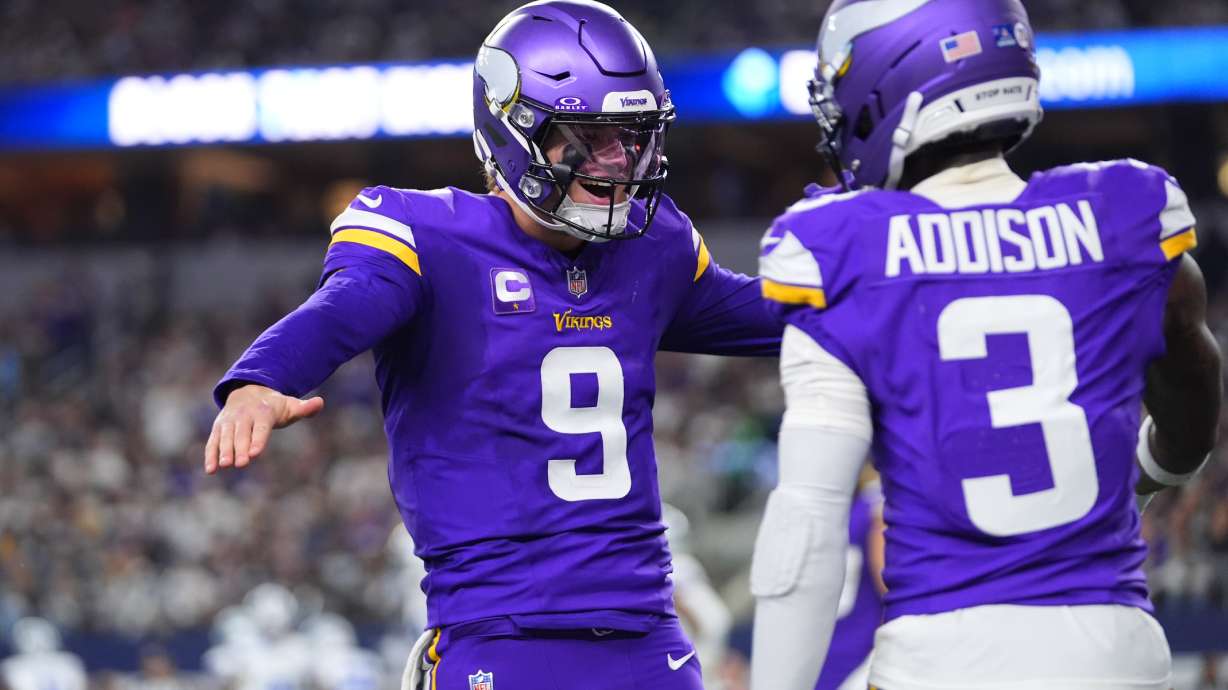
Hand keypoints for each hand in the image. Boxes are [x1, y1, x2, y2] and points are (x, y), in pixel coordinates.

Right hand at [204, 384, 323, 473]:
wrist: (248, 391)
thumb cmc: (273, 405)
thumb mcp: (290, 404)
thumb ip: (304, 408)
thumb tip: (320, 402)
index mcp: (262, 411)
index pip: (261, 427)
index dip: (258, 439)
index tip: (255, 453)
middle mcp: (244, 416)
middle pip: (241, 433)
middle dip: (240, 448)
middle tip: (240, 464)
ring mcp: (229, 421)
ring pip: (226, 437)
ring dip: (223, 451)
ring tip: (224, 466)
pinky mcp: (219, 428)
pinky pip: (213, 441)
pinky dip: (210, 454)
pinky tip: (210, 470)